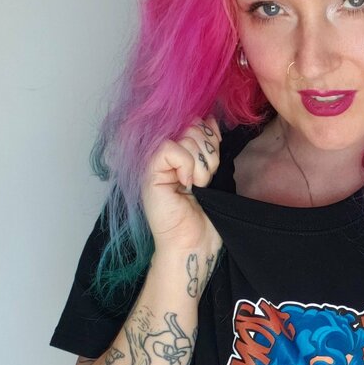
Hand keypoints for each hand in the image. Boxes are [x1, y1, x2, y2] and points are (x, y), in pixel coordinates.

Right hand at [141, 115, 222, 254]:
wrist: (194, 245)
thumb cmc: (205, 218)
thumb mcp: (213, 174)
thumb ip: (210, 147)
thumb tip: (210, 119)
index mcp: (179, 154)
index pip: (197, 123)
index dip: (211, 137)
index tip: (214, 159)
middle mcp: (165, 156)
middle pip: (193, 126)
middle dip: (209, 152)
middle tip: (206, 178)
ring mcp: (155, 164)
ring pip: (185, 136)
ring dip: (201, 163)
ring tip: (198, 185)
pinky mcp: (149, 174)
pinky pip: (170, 148)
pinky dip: (186, 165)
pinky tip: (187, 184)